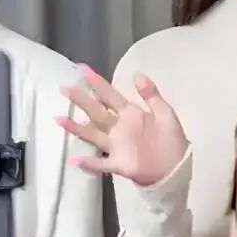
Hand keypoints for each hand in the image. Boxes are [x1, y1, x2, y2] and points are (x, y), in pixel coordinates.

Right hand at [56, 65, 188, 185]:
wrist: (177, 167)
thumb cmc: (171, 139)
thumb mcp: (165, 113)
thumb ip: (151, 95)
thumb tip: (136, 74)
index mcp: (130, 113)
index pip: (110, 95)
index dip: (97, 82)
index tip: (82, 69)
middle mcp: (118, 127)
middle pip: (96, 112)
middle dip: (81, 100)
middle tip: (65, 88)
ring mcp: (116, 146)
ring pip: (93, 134)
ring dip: (76, 128)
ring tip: (59, 119)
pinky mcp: (118, 164)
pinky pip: (100, 164)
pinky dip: (88, 163)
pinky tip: (74, 160)